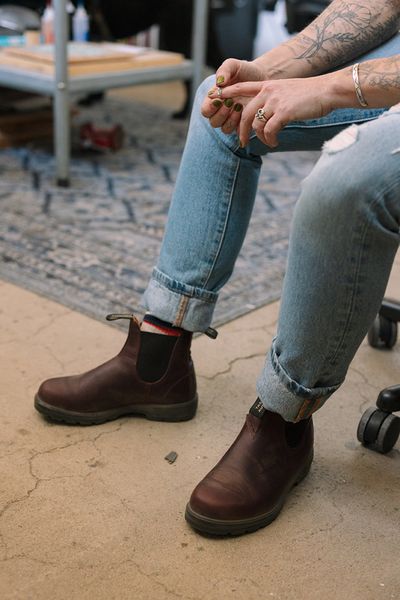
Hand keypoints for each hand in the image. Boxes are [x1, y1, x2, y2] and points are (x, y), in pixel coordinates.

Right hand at [201, 58, 265, 133]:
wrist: (262, 77)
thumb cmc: (245, 71)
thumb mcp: (233, 65)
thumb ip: (224, 70)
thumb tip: (219, 83)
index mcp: (214, 100)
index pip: (205, 111)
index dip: (210, 107)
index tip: (219, 98)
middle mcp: (221, 112)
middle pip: (213, 122)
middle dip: (221, 114)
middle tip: (230, 102)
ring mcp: (232, 119)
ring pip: (224, 129)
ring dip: (230, 120)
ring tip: (239, 107)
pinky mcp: (243, 124)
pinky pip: (238, 131)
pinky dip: (241, 125)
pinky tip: (247, 112)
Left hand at [210, 75, 333, 146]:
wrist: (327, 91)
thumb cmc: (310, 94)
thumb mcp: (288, 91)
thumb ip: (273, 99)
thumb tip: (265, 116)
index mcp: (268, 85)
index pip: (242, 87)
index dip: (227, 92)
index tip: (216, 98)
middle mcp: (268, 91)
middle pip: (245, 114)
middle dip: (241, 131)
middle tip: (243, 143)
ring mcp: (275, 101)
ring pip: (257, 125)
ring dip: (261, 138)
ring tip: (270, 142)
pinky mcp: (283, 112)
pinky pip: (269, 132)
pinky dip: (270, 140)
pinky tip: (276, 142)